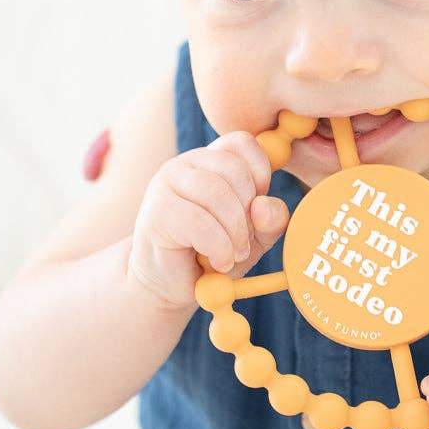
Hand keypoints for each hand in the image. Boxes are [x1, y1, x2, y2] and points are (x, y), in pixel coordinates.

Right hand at [128, 131, 289, 309]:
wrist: (171, 285)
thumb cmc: (212, 254)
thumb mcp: (254, 236)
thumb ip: (271, 219)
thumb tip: (264, 206)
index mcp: (211, 160)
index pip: (243, 143)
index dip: (260, 175)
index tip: (255, 209)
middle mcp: (186, 164)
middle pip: (234, 168)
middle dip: (248, 212)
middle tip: (244, 241)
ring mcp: (167, 184)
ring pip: (217, 193)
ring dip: (235, 232)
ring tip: (233, 254)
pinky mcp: (157, 212)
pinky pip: (200, 222)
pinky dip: (219, 247)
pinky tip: (219, 261)